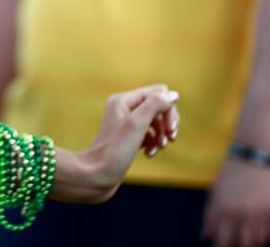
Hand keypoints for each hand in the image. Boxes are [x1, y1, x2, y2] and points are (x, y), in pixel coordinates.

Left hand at [78, 85, 180, 201]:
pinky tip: (149, 154)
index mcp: (123, 99)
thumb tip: (173, 94)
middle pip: (159, 106)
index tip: (170, 130)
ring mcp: (125, 123)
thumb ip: (155, 105)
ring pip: (156, 122)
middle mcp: (123, 108)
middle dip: (167, 123)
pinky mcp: (128, 138)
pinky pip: (149, 135)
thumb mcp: (137, 124)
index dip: (169, 110)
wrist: (96, 176)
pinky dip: (153, 144)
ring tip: (158, 149)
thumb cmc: (114, 151)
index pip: (159, 92)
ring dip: (162, 136)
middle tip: (170, 139)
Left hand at [201, 158, 269, 246]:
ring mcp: (262, 212)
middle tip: (237, 242)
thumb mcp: (215, 193)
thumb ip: (210, 216)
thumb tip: (205, 236)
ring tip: (249, 236)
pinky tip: (261, 227)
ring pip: (261, 240)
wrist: (252, 155)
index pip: (224, 241)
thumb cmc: (229, 174)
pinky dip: (268, 232)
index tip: (222, 246)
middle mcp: (245, 213)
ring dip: (255, 241)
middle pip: (245, 244)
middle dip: (240, 245)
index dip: (222, 246)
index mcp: (226, 210)